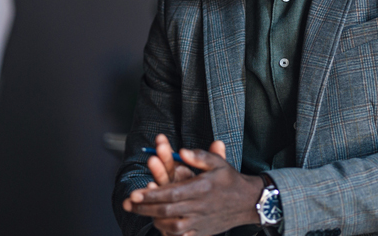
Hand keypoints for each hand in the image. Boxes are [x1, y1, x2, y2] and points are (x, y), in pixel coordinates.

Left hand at [124, 138, 263, 235]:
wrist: (249, 202)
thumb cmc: (230, 180)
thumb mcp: (218, 162)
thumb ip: (199, 156)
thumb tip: (180, 151)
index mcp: (202, 188)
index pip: (171, 193)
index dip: (151, 195)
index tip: (134, 193)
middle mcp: (200, 206)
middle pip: (167, 210)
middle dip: (144, 208)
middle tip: (127, 203)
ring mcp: (201, 222)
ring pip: (172, 226)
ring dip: (154, 220)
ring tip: (141, 212)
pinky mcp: (203, 232)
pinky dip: (169, 233)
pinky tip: (159, 226)